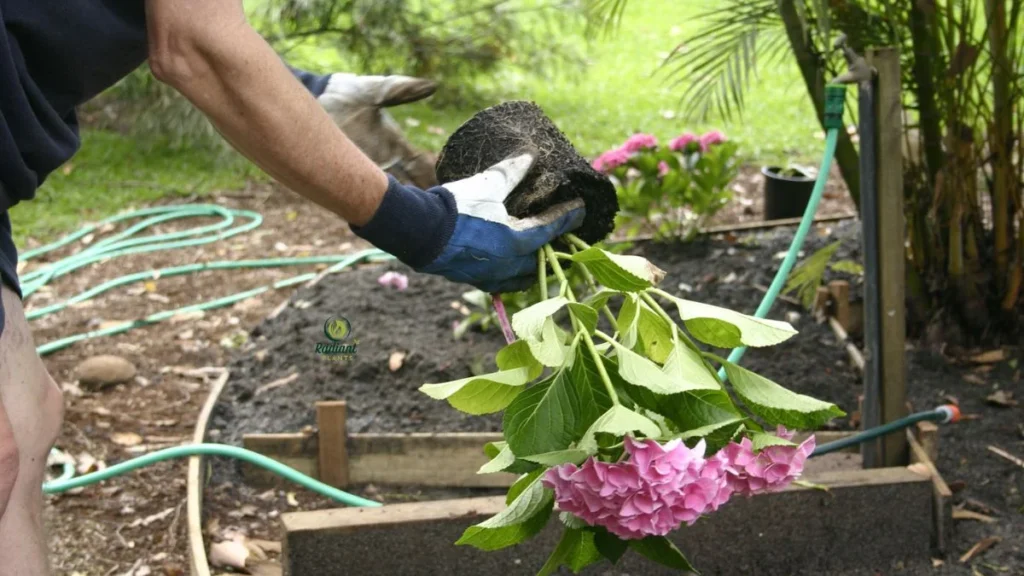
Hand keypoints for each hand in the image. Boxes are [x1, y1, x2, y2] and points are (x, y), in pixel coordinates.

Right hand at [351, 154, 584, 292]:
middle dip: (556, 248)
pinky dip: (513, 275)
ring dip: (535, 266)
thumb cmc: (455, 206)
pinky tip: (512, 267)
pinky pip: (503, 283)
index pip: (552, 229)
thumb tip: (530, 156)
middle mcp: (508, 264)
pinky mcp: (474, 280)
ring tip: (541, 254)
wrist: (418, 230)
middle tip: (564, 236)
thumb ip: (511, 172)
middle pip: (542, 260)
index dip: (568, 217)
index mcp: (517, 241)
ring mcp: (491, 276)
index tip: (580, 209)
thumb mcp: (487, 184)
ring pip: (523, 277)